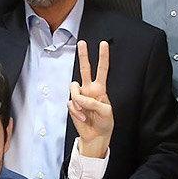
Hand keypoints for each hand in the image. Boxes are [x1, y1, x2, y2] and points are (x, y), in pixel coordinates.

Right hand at [68, 40, 112, 158]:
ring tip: (86, 112)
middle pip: (85, 69)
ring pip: (74, 88)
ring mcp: (80, 96)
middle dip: (84, 55)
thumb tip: (79, 97)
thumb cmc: (104, 122)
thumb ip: (93, 102)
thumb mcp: (106, 111)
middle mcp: (89, 89)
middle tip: (82, 42)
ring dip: (79, 100)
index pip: (102, 70)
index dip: (103, 57)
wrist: (96, 136)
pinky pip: (71, 103)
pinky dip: (77, 112)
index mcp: (100, 88)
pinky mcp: (73, 105)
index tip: (103, 44)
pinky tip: (83, 118)